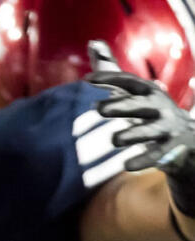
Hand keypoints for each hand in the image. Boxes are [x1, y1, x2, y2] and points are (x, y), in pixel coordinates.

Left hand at [88, 62, 194, 213]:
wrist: (184, 136)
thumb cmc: (148, 110)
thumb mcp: (132, 90)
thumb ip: (112, 71)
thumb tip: (93, 44)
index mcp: (147, 91)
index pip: (128, 81)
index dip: (109, 78)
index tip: (87, 79)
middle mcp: (158, 106)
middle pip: (139, 105)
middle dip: (120, 106)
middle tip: (97, 108)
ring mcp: (166, 127)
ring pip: (148, 131)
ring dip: (132, 134)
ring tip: (114, 140)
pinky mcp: (169, 147)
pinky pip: (156, 154)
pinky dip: (143, 159)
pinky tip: (127, 166)